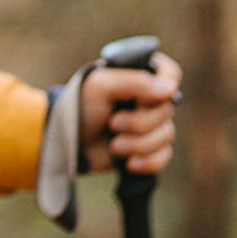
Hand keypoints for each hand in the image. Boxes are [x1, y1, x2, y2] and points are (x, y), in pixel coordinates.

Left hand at [78, 52, 180, 175]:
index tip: (139, 99)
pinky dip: (147, 162)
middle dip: (139, 123)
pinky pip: (163, 157)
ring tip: (114, 146)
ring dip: (138, 144)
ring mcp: (150, 125)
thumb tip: (170, 89)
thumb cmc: (80, 107)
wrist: (66, 143)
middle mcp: (148, 99)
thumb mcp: (100, 86)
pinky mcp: (147, 149)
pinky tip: (128, 164)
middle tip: (112, 124)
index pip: (170, 73)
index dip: (162, 88)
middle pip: (167, 111)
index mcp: (139, 77)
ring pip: (165, 135)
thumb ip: (134, 82)